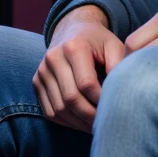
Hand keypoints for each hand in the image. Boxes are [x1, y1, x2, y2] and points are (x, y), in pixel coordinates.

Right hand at [33, 6, 125, 132]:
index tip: (114, 107)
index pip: (87, 84)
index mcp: (74, 47)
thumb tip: (121, 92)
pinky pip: (49, 111)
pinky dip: (66, 122)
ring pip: (58, 109)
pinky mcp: (37, 82)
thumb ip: (119, 66)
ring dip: (78, 123)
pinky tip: (82, 123)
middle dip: (90, 116)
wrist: (73, 30)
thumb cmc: (98, 41)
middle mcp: (53, 58)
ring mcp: (42, 71)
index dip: (101, 101)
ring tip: (96, 126)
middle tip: (106, 123)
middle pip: (71, 99)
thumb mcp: (114, 46)